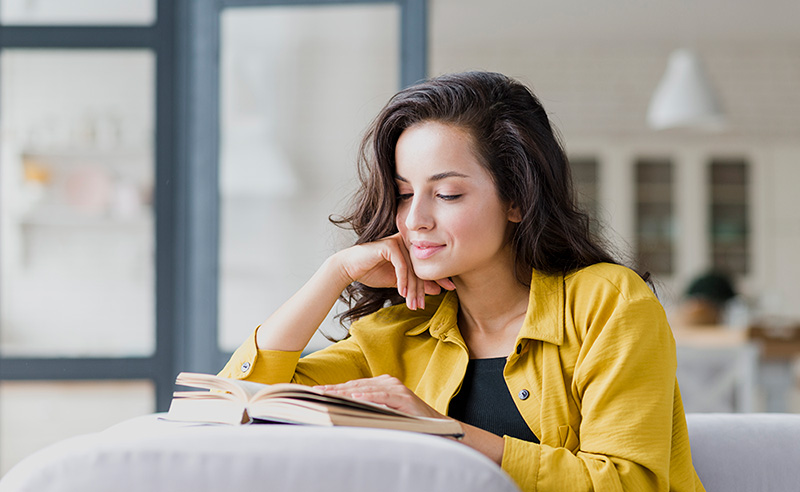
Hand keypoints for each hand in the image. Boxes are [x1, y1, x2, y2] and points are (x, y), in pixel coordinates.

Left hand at [314, 375, 446, 419]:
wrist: (434, 425)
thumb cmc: (407, 420)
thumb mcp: (384, 412)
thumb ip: (368, 407)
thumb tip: (344, 409)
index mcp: (382, 384)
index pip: (353, 386)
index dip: (335, 388)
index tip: (318, 392)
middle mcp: (388, 382)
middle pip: (356, 386)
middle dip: (335, 389)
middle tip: (317, 392)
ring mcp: (396, 388)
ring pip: (365, 389)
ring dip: (345, 392)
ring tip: (328, 394)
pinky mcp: (403, 397)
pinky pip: (381, 396)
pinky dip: (367, 397)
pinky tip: (353, 398)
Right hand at [334, 233, 454, 309]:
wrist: (349, 268)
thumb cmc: (372, 272)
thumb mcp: (399, 282)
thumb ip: (416, 283)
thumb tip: (437, 290)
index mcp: (411, 248)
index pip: (428, 263)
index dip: (438, 277)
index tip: (448, 289)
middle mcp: (407, 242)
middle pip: (421, 267)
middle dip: (422, 289)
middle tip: (423, 305)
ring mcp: (398, 241)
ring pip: (412, 268)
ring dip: (412, 289)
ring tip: (413, 304)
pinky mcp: (389, 245)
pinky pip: (401, 265)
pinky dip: (402, 281)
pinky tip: (402, 293)